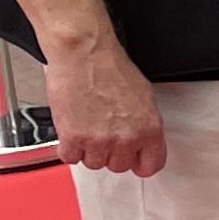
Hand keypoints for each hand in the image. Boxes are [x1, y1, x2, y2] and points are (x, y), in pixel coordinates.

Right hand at [47, 33, 166, 176]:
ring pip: (93, 163)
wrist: (84, 54)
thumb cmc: (110, 66)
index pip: (150, 165)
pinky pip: (70, 158)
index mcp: (149, 129)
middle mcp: (126, 138)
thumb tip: (140, 137)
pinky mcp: (73, 139)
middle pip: (118, 166)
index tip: (132, 158)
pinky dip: (68, 147)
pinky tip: (71, 130)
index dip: (139, 161)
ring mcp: (99, 141)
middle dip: (110, 152)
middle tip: (103, 132)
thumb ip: (143, 123)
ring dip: (88, 149)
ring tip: (86, 125)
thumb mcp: (143, 96)